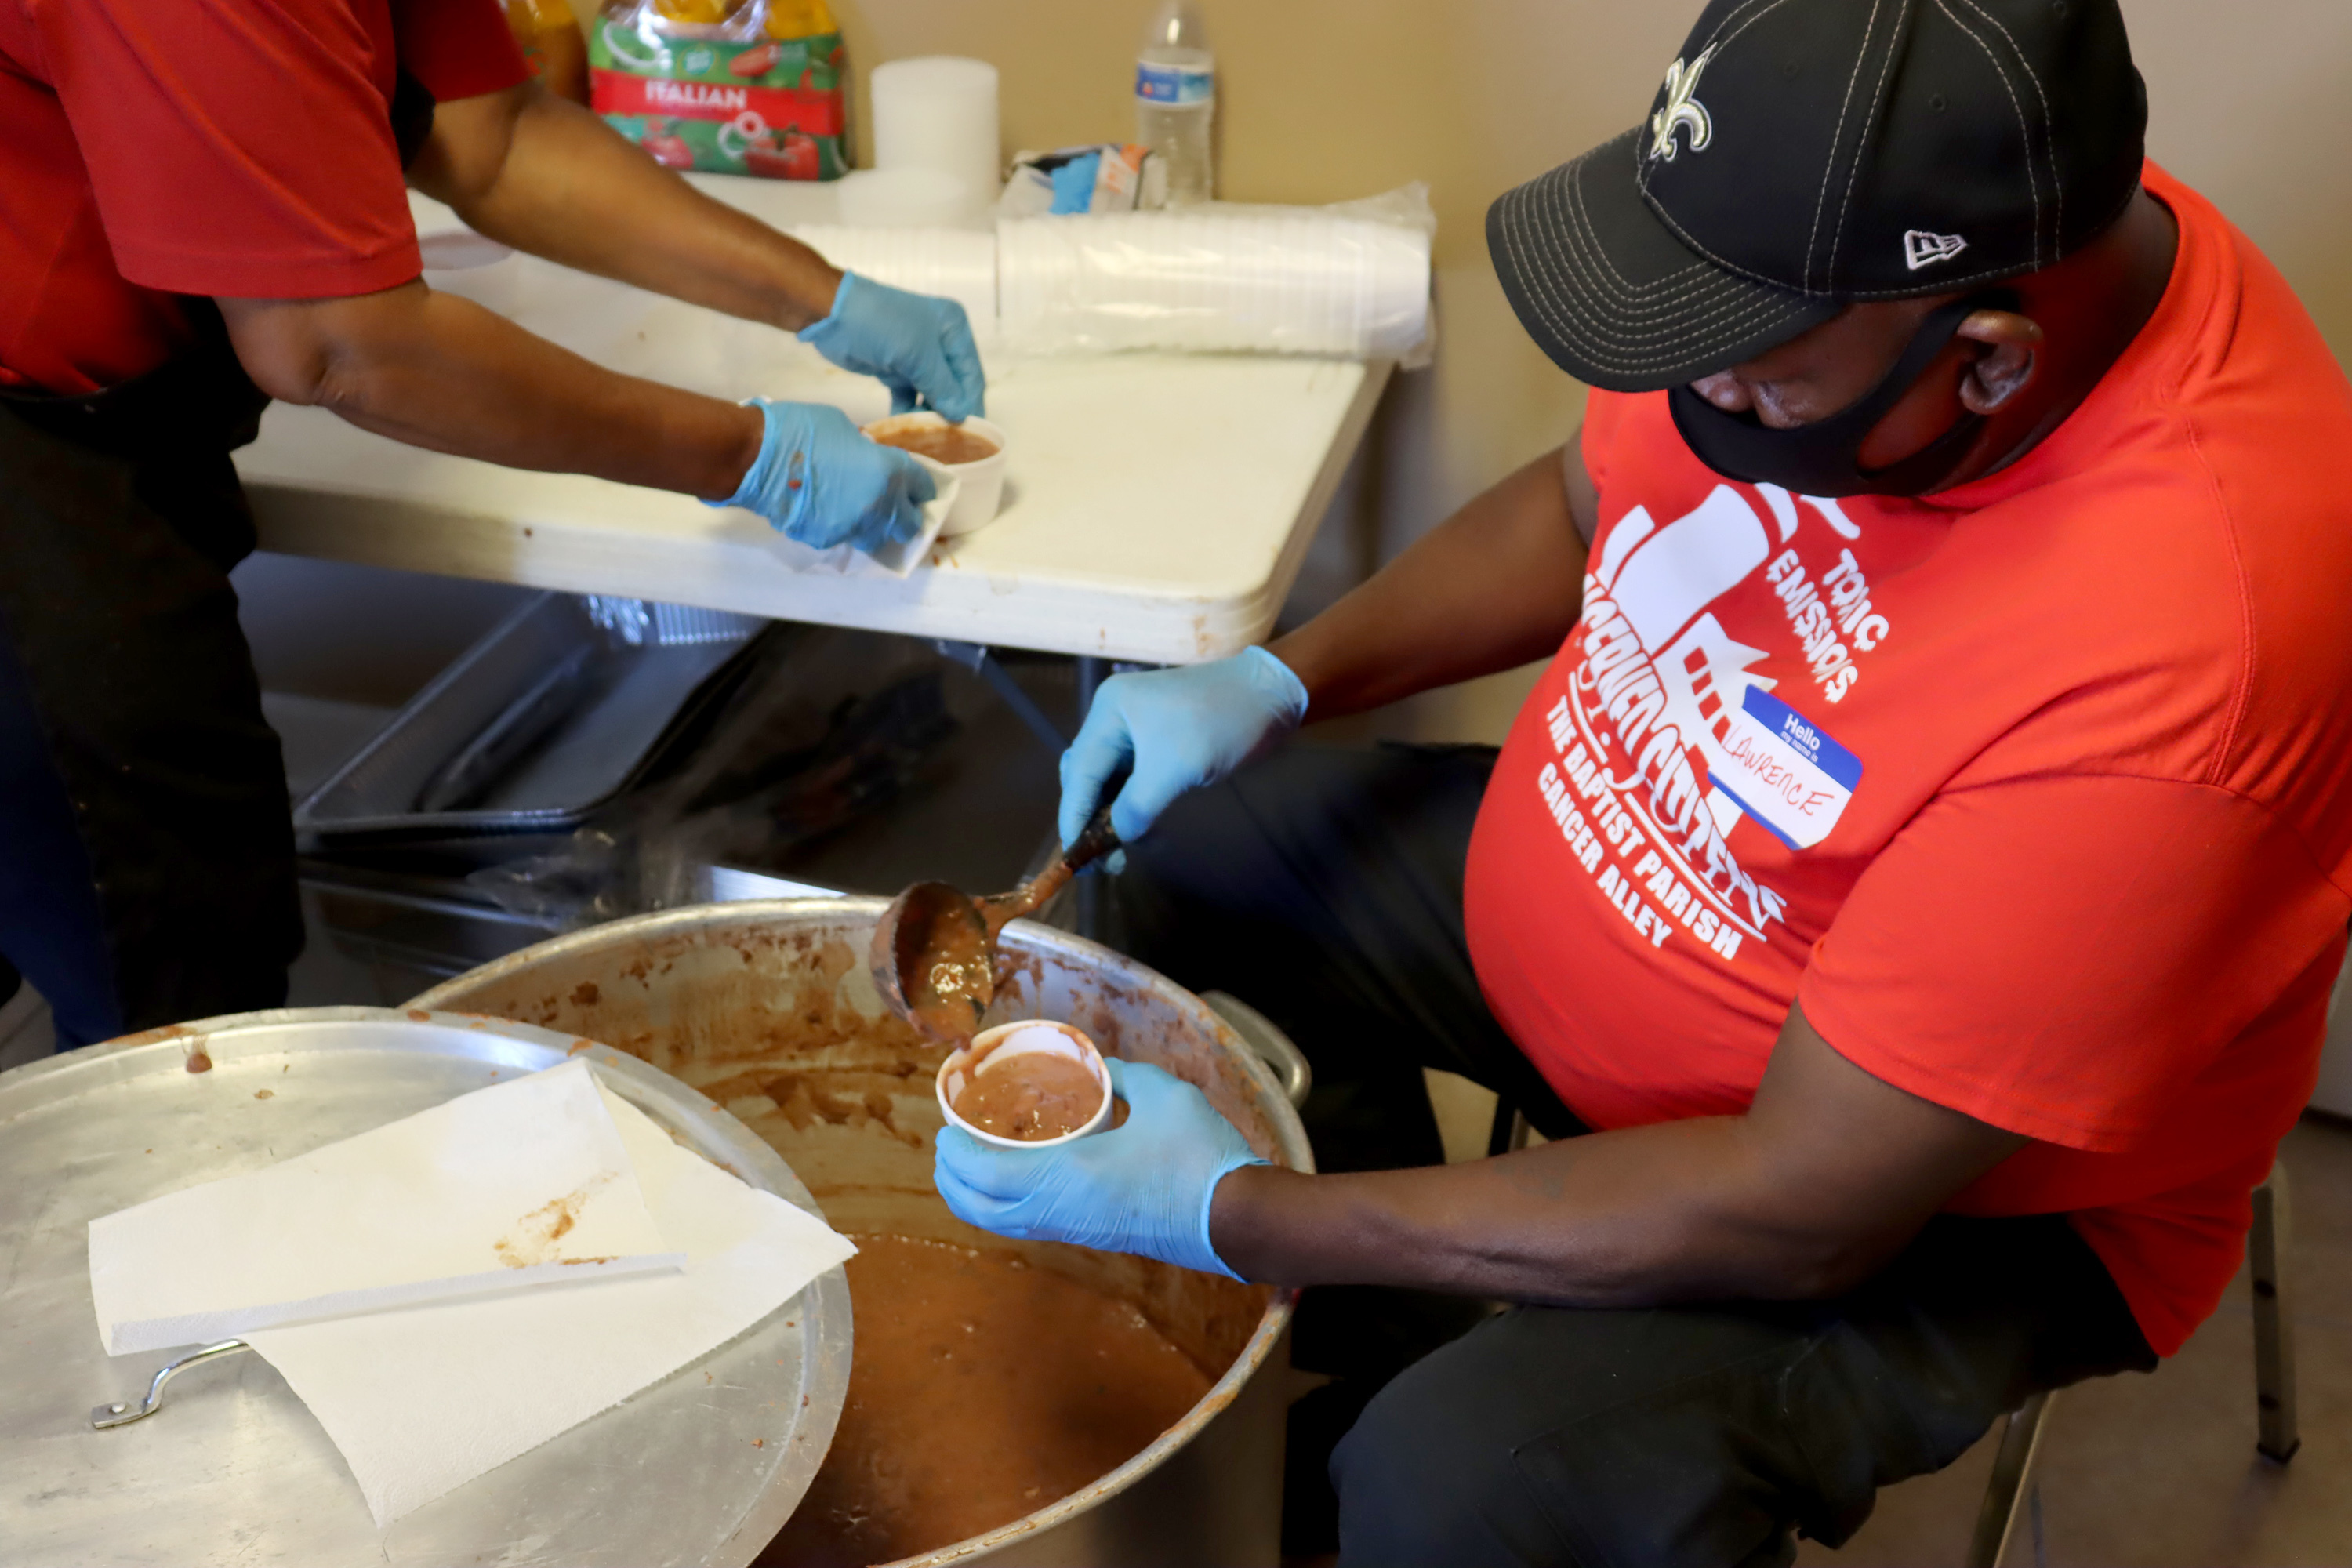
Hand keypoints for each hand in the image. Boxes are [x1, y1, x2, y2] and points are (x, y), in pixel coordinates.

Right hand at [706, 398, 934, 553]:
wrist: (757, 457)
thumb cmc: (801, 429)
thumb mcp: (846, 429)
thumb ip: (867, 451)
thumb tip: (869, 461)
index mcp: (890, 472)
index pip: (923, 486)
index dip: (921, 485)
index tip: (917, 485)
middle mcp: (880, 505)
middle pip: (909, 524)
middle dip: (906, 516)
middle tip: (896, 506)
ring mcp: (854, 528)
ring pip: (878, 538)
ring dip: (876, 528)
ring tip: (863, 514)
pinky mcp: (827, 540)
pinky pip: (845, 538)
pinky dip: (843, 529)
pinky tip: (829, 514)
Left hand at [799, 273, 985, 421]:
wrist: (830, 313)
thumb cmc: (880, 326)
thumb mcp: (917, 355)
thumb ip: (942, 387)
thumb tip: (961, 416)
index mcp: (953, 328)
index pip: (971, 375)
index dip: (971, 405)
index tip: (970, 436)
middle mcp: (940, 341)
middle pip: (953, 385)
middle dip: (950, 412)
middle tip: (949, 443)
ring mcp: (917, 356)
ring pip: (932, 393)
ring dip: (928, 414)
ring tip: (927, 439)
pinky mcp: (895, 368)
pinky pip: (909, 395)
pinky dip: (908, 410)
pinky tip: (905, 429)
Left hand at [933, 1059, 1267, 1279]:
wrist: (1237, 1219)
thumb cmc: (1199, 1157)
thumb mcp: (1162, 1095)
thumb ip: (1124, 1074)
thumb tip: (1102, 1065)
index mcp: (1065, 1175)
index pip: (984, 1172)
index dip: (955, 1153)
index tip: (945, 1127)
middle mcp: (1059, 1210)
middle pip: (980, 1210)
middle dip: (953, 1181)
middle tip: (948, 1148)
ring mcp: (1075, 1230)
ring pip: (1002, 1225)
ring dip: (975, 1199)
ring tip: (972, 1166)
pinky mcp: (1093, 1237)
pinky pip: (1029, 1226)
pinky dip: (1004, 1207)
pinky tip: (1018, 1180)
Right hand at [1058, 647, 1309, 857]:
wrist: (1273, 694)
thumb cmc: (1222, 724)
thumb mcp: (1176, 768)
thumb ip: (1137, 806)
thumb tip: (1116, 836)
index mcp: (1110, 712)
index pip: (1079, 771)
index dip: (1073, 816)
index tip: (1072, 857)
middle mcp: (1115, 717)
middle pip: (1085, 775)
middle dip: (1089, 818)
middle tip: (1101, 861)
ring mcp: (1135, 728)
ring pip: (1107, 779)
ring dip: (1109, 815)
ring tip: (1117, 854)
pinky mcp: (1157, 741)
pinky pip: (1130, 777)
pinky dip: (1128, 805)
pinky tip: (1134, 829)